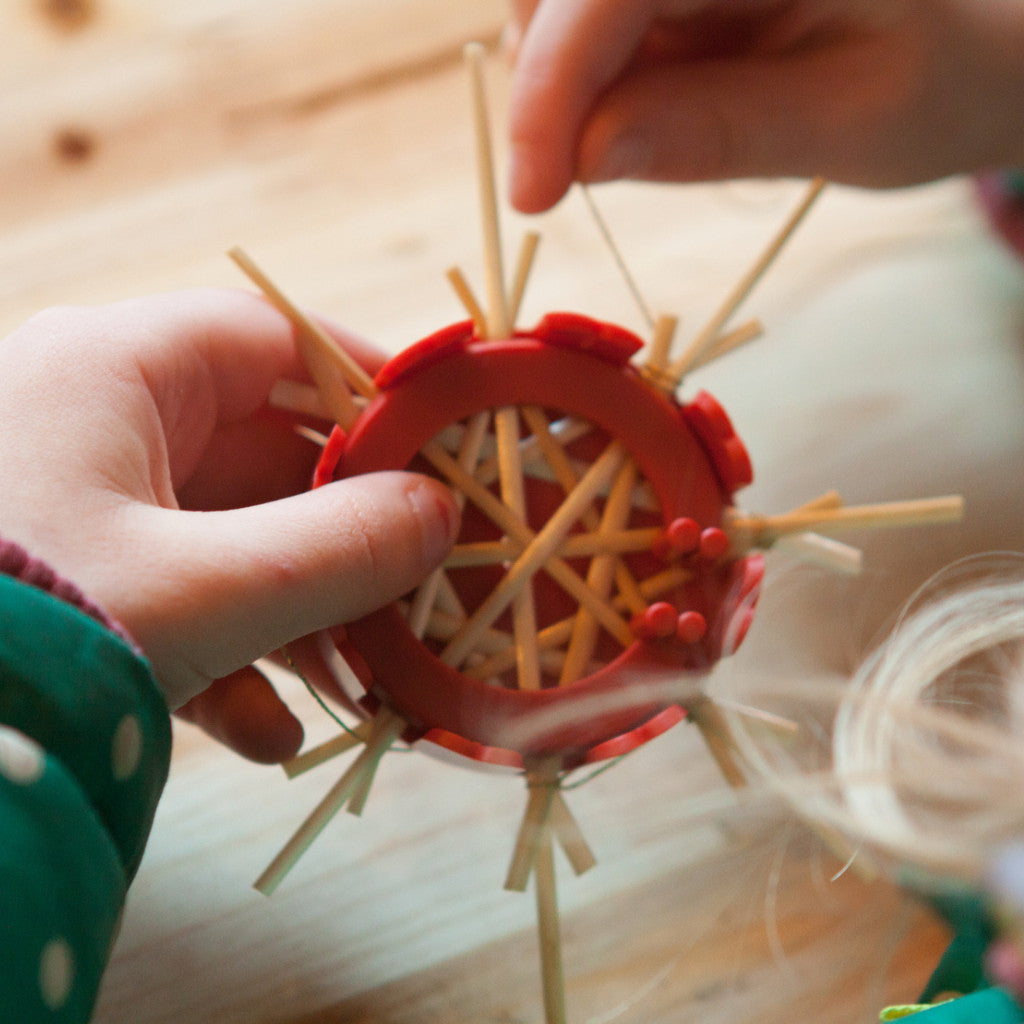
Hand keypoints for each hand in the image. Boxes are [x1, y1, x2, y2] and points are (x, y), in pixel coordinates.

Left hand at [0, 289, 458, 759]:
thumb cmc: (32, 628)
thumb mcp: (207, 591)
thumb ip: (341, 548)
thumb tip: (440, 517)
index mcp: (111, 371)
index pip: (274, 341)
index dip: (370, 384)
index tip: (444, 437)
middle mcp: (91, 420)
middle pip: (263, 450)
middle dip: (347, 529)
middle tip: (420, 580)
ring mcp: (77, 501)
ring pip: (228, 532)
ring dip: (300, 609)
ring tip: (357, 682)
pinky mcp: (72, 575)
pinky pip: (178, 593)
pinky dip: (232, 656)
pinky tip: (265, 733)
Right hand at [506, 0, 1023, 211]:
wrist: (958, 54)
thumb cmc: (929, 85)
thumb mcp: (845, 122)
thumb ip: (716, 132)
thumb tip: (581, 156)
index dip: (555, 83)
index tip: (533, 193)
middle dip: (544, 78)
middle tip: (565, 176)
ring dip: (556, 77)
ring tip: (625, 135)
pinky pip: (582, 16)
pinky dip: (579, 76)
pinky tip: (635, 107)